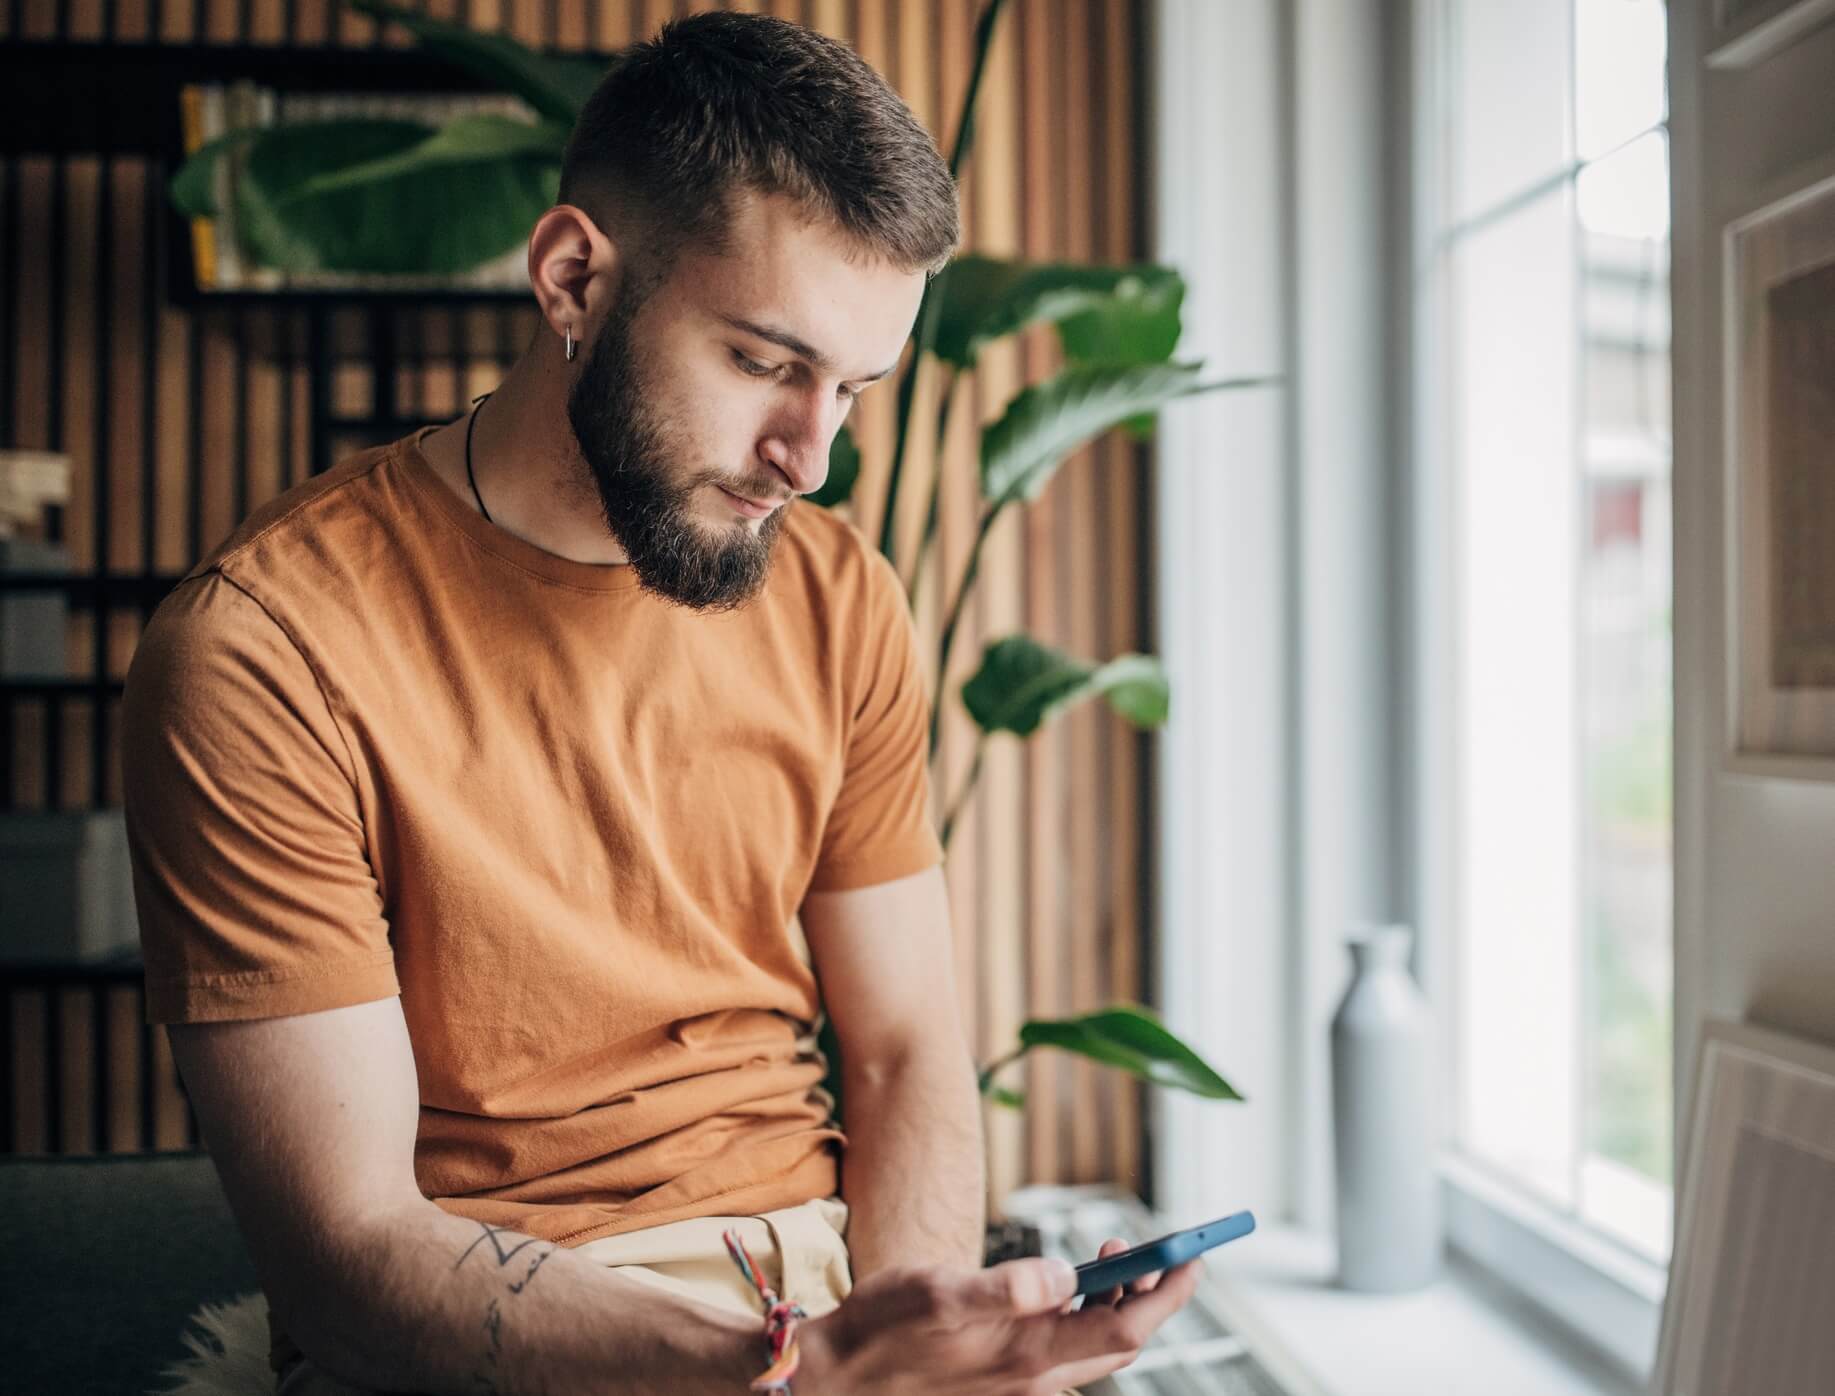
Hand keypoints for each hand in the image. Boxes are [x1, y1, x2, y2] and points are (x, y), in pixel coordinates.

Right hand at [794, 1237, 1200, 1394]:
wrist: (839, 1379)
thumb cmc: (881, 1332)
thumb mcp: (938, 1294)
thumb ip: (1006, 1287)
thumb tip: (1066, 1274)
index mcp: (1029, 1356)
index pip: (1127, 1330)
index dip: (1168, 1293)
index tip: (1193, 1255)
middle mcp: (1035, 1380)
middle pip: (1121, 1343)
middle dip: (1151, 1295)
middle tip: (1160, 1248)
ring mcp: (1020, 1384)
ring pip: (1094, 1348)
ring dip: (1116, 1303)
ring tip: (1109, 1256)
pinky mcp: (1004, 1380)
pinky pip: (1064, 1351)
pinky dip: (1082, 1315)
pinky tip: (1063, 1287)